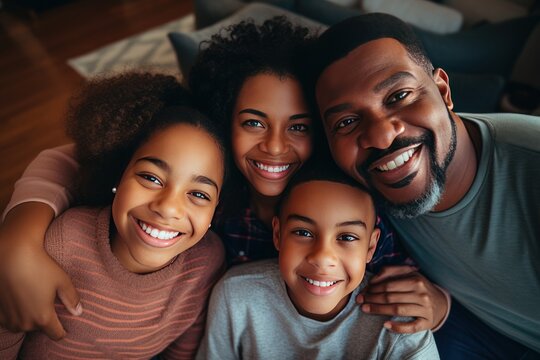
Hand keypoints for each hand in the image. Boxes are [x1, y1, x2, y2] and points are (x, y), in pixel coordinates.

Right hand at [0, 203, 81, 339]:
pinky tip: (21, 296)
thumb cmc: (40, 266)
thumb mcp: (62, 280)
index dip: (63, 329)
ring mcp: (9, 319)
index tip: (65, 320)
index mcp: (43, 318)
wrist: (11, 255)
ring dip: (30, 316)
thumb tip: (78, 312)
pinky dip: (17, 312)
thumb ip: (72, 298)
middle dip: (46, 317)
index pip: (57, 335)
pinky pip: (11, 319)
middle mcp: (24, 323)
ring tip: (34, 296)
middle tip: (47, 298)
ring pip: (25, 325)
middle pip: (40, 328)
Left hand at [356, 265, 447, 332]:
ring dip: (379, 310)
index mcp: (416, 280)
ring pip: (398, 310)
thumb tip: (373, 279)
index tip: (363, 291)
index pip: (389, 285)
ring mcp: (425, 309)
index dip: (373, 289)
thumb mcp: (408, 274)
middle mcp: (422, 294)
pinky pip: (411, 327)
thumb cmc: (419, 286)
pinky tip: (386, 325)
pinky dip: (397, 327)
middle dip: (372, 299)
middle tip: (360, 301)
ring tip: (365, 309)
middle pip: (391, 297)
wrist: (440, 302)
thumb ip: (390, 271)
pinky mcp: (427, 323)